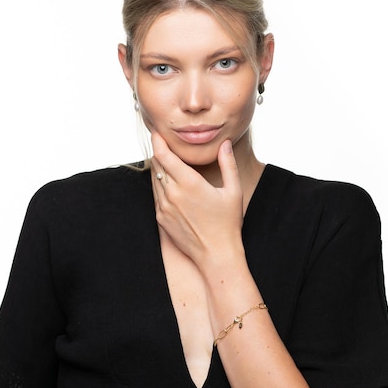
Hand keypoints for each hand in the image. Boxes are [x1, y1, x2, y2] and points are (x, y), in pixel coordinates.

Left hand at [150, 132, 244, 269]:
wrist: (216, 254)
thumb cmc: (228, 224)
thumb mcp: (233, 191)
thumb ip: (228, 164)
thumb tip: (224, 144)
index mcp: (189, 183)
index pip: (164, 155)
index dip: (158, 141)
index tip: (157, 133)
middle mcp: (173, 193)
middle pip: (156, 165)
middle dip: (159, 152)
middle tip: (163, 142)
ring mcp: (164, 207)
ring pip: (154, 179)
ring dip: (158, 168)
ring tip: (166, 160)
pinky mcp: (161, 218)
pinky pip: (155, 195)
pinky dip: (159, 185)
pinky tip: (169, 183)